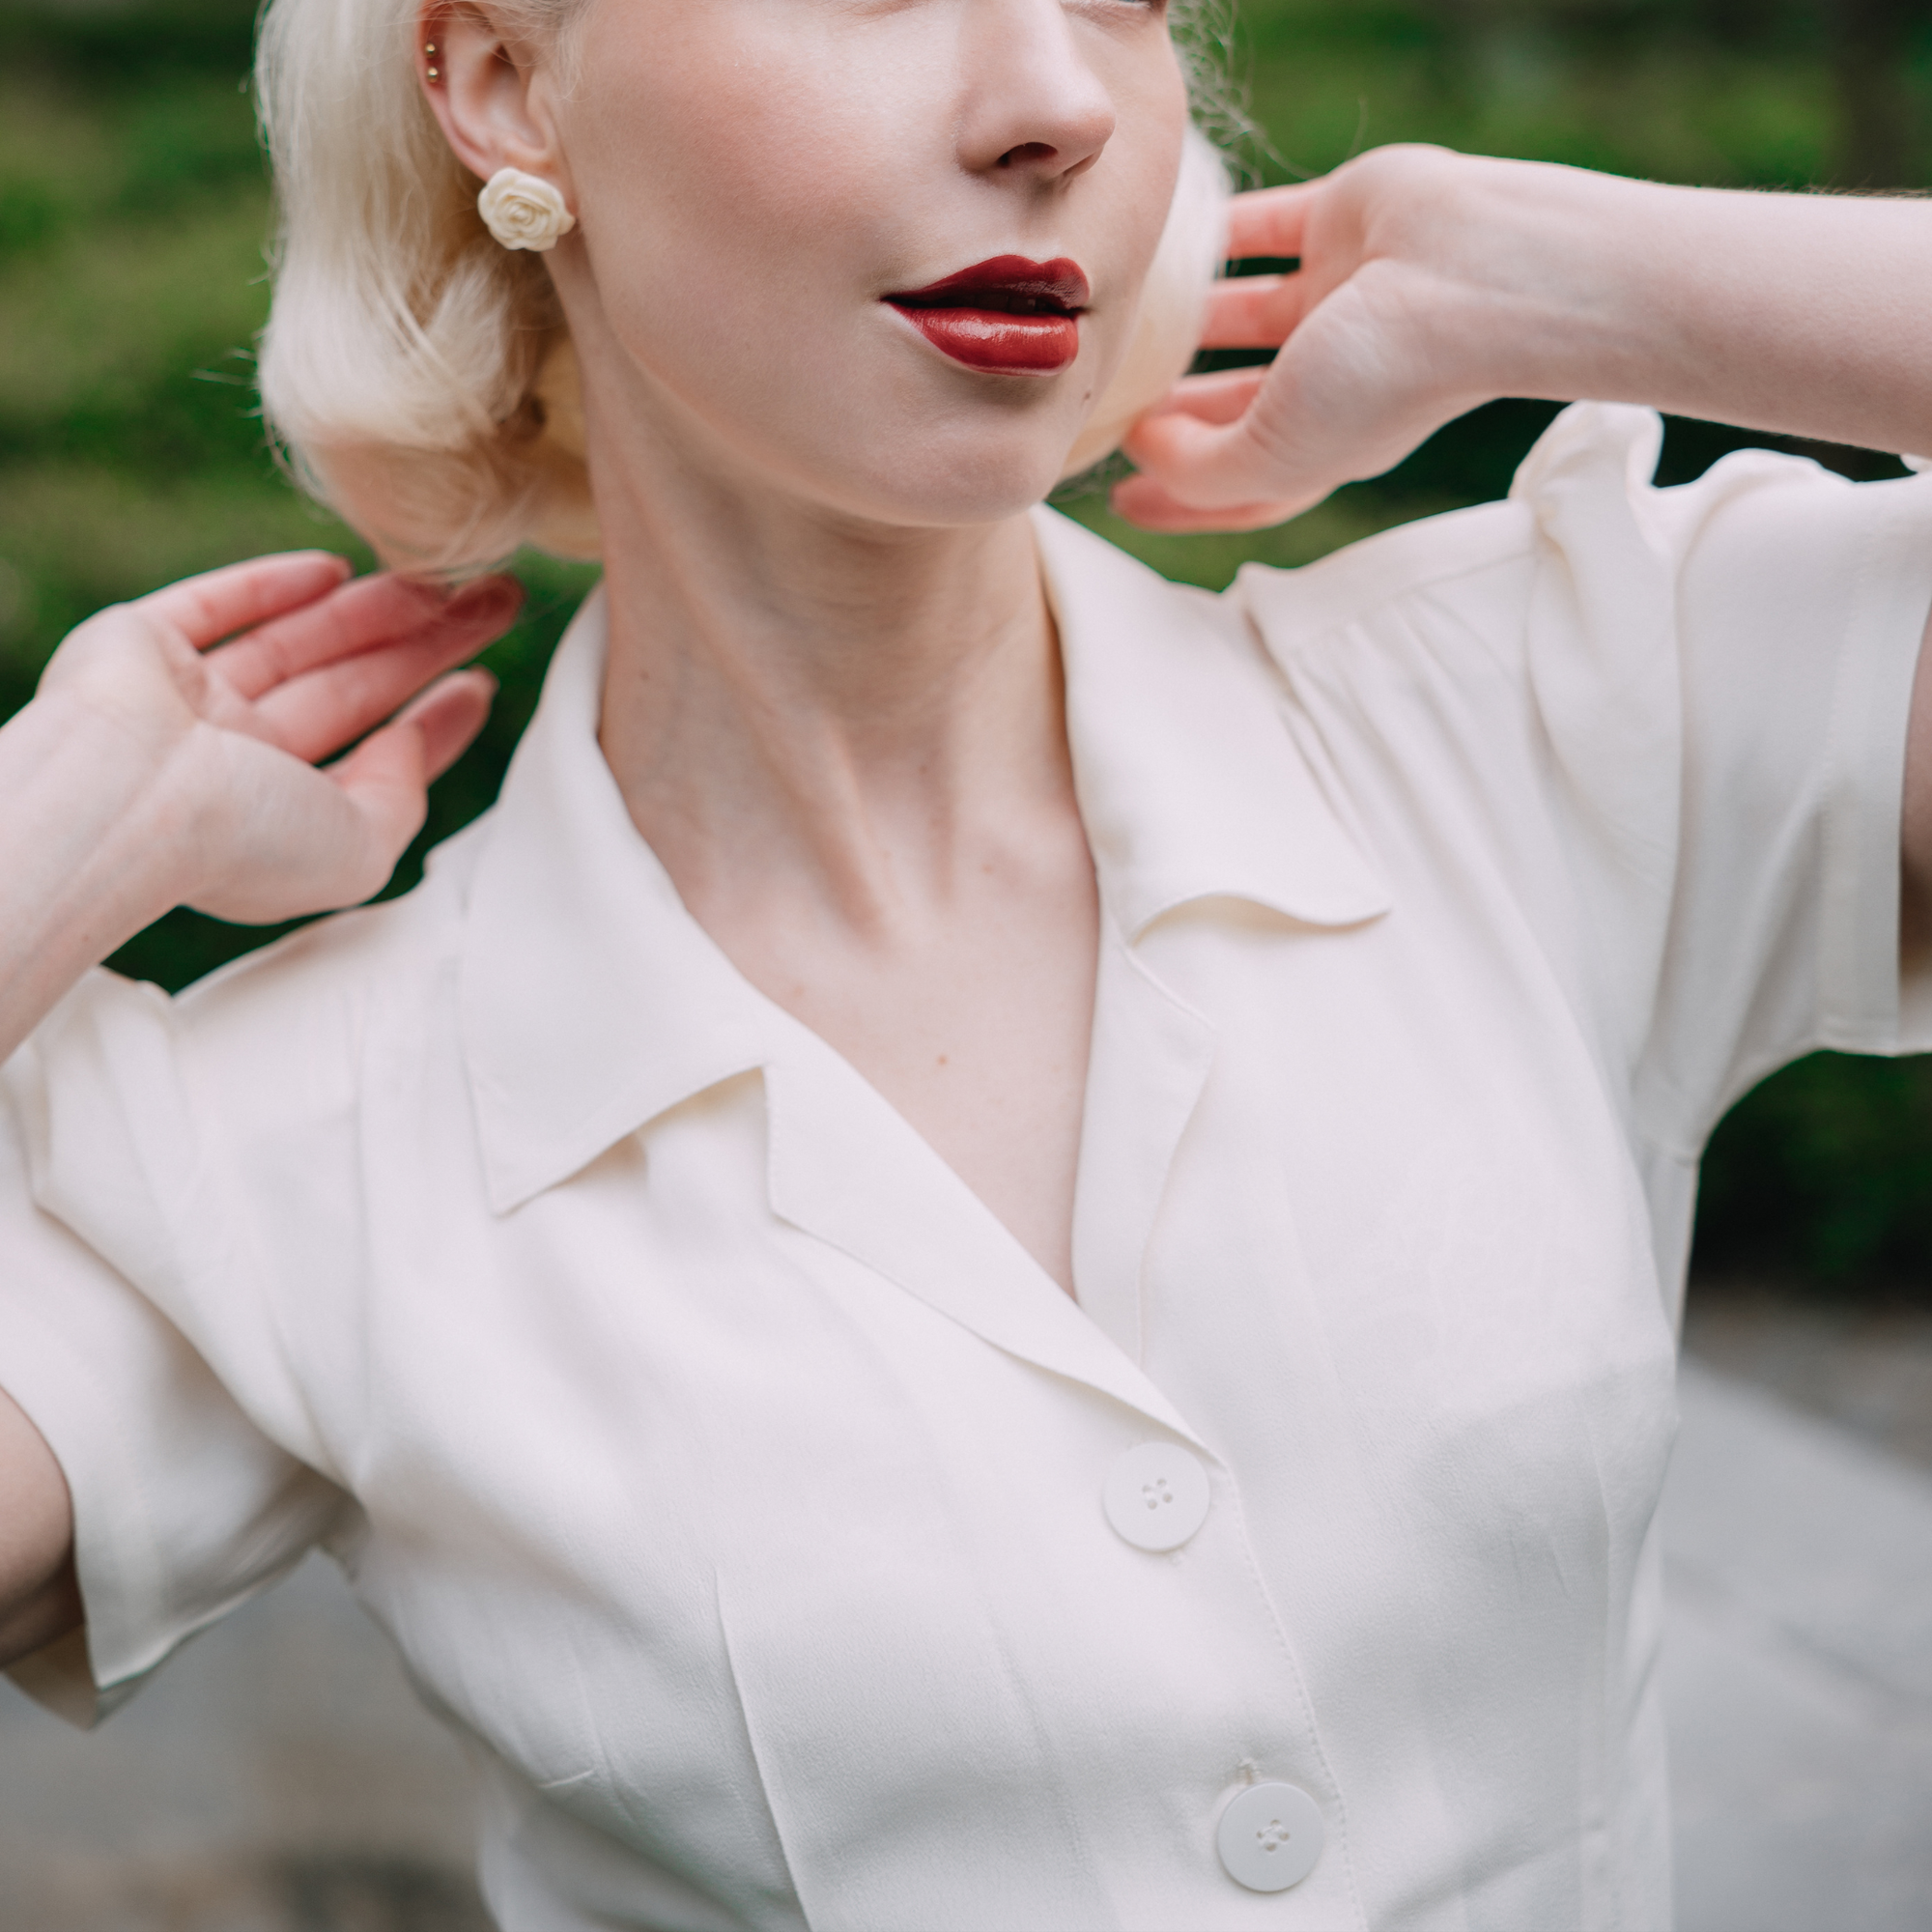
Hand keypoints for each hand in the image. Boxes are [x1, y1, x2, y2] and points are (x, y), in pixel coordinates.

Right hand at [33, 552, 520, 923]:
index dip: (433, 724)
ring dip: (373, 609)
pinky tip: (334, 568)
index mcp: (280, 818)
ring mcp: (184, 702)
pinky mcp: (138, 645)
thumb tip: (408, 742)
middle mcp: (233, 762)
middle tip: (495, 602)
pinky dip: (271, 584)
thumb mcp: (361, 848)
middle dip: (427, 645)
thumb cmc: (247, 838)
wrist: (127, 796)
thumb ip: (400, 799)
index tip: (483, 685)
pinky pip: (213, 605)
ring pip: (298, 642)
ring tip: (449, 578)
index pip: (373, 761)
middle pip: (351, 689)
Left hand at [1113, 146, 1505, 532]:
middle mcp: (1330, 379)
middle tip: (1106, 413)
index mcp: (1323, 448)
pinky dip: (1220, 234)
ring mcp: (1337, 299)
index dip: (1178, 500)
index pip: (1239, 488)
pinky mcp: (1339, 223)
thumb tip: (1141, 441)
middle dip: (1174, 416)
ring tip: (1124, 331)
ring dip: (1187, 324)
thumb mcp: (1272, 457)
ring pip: (1244, 317)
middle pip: (1235, 408)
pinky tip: (1166, 241)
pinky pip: (1261, 228)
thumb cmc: (1380, 378)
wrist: (1470, 272)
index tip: (1121, 500)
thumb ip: (1196, 468)